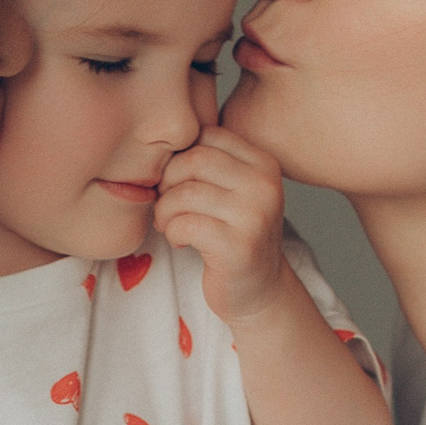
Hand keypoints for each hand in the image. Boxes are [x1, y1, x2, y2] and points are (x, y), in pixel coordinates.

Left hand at [153, 125, 289, 325]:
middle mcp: (265, 185)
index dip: (179, 155)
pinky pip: (187, 225)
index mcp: (263, 163)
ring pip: (187, 193)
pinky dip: (173, 232)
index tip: (174, 180)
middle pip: (195, 159)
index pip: (207, 134)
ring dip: (166, 210)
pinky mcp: (240, 247)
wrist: (258, 289)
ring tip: (169, 223)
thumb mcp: (231, 189)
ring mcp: (255, 216)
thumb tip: (160, 137)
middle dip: (168, 181)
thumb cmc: (233, 234)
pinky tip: (180, 241)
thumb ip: (209, 161)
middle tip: (165, 203)